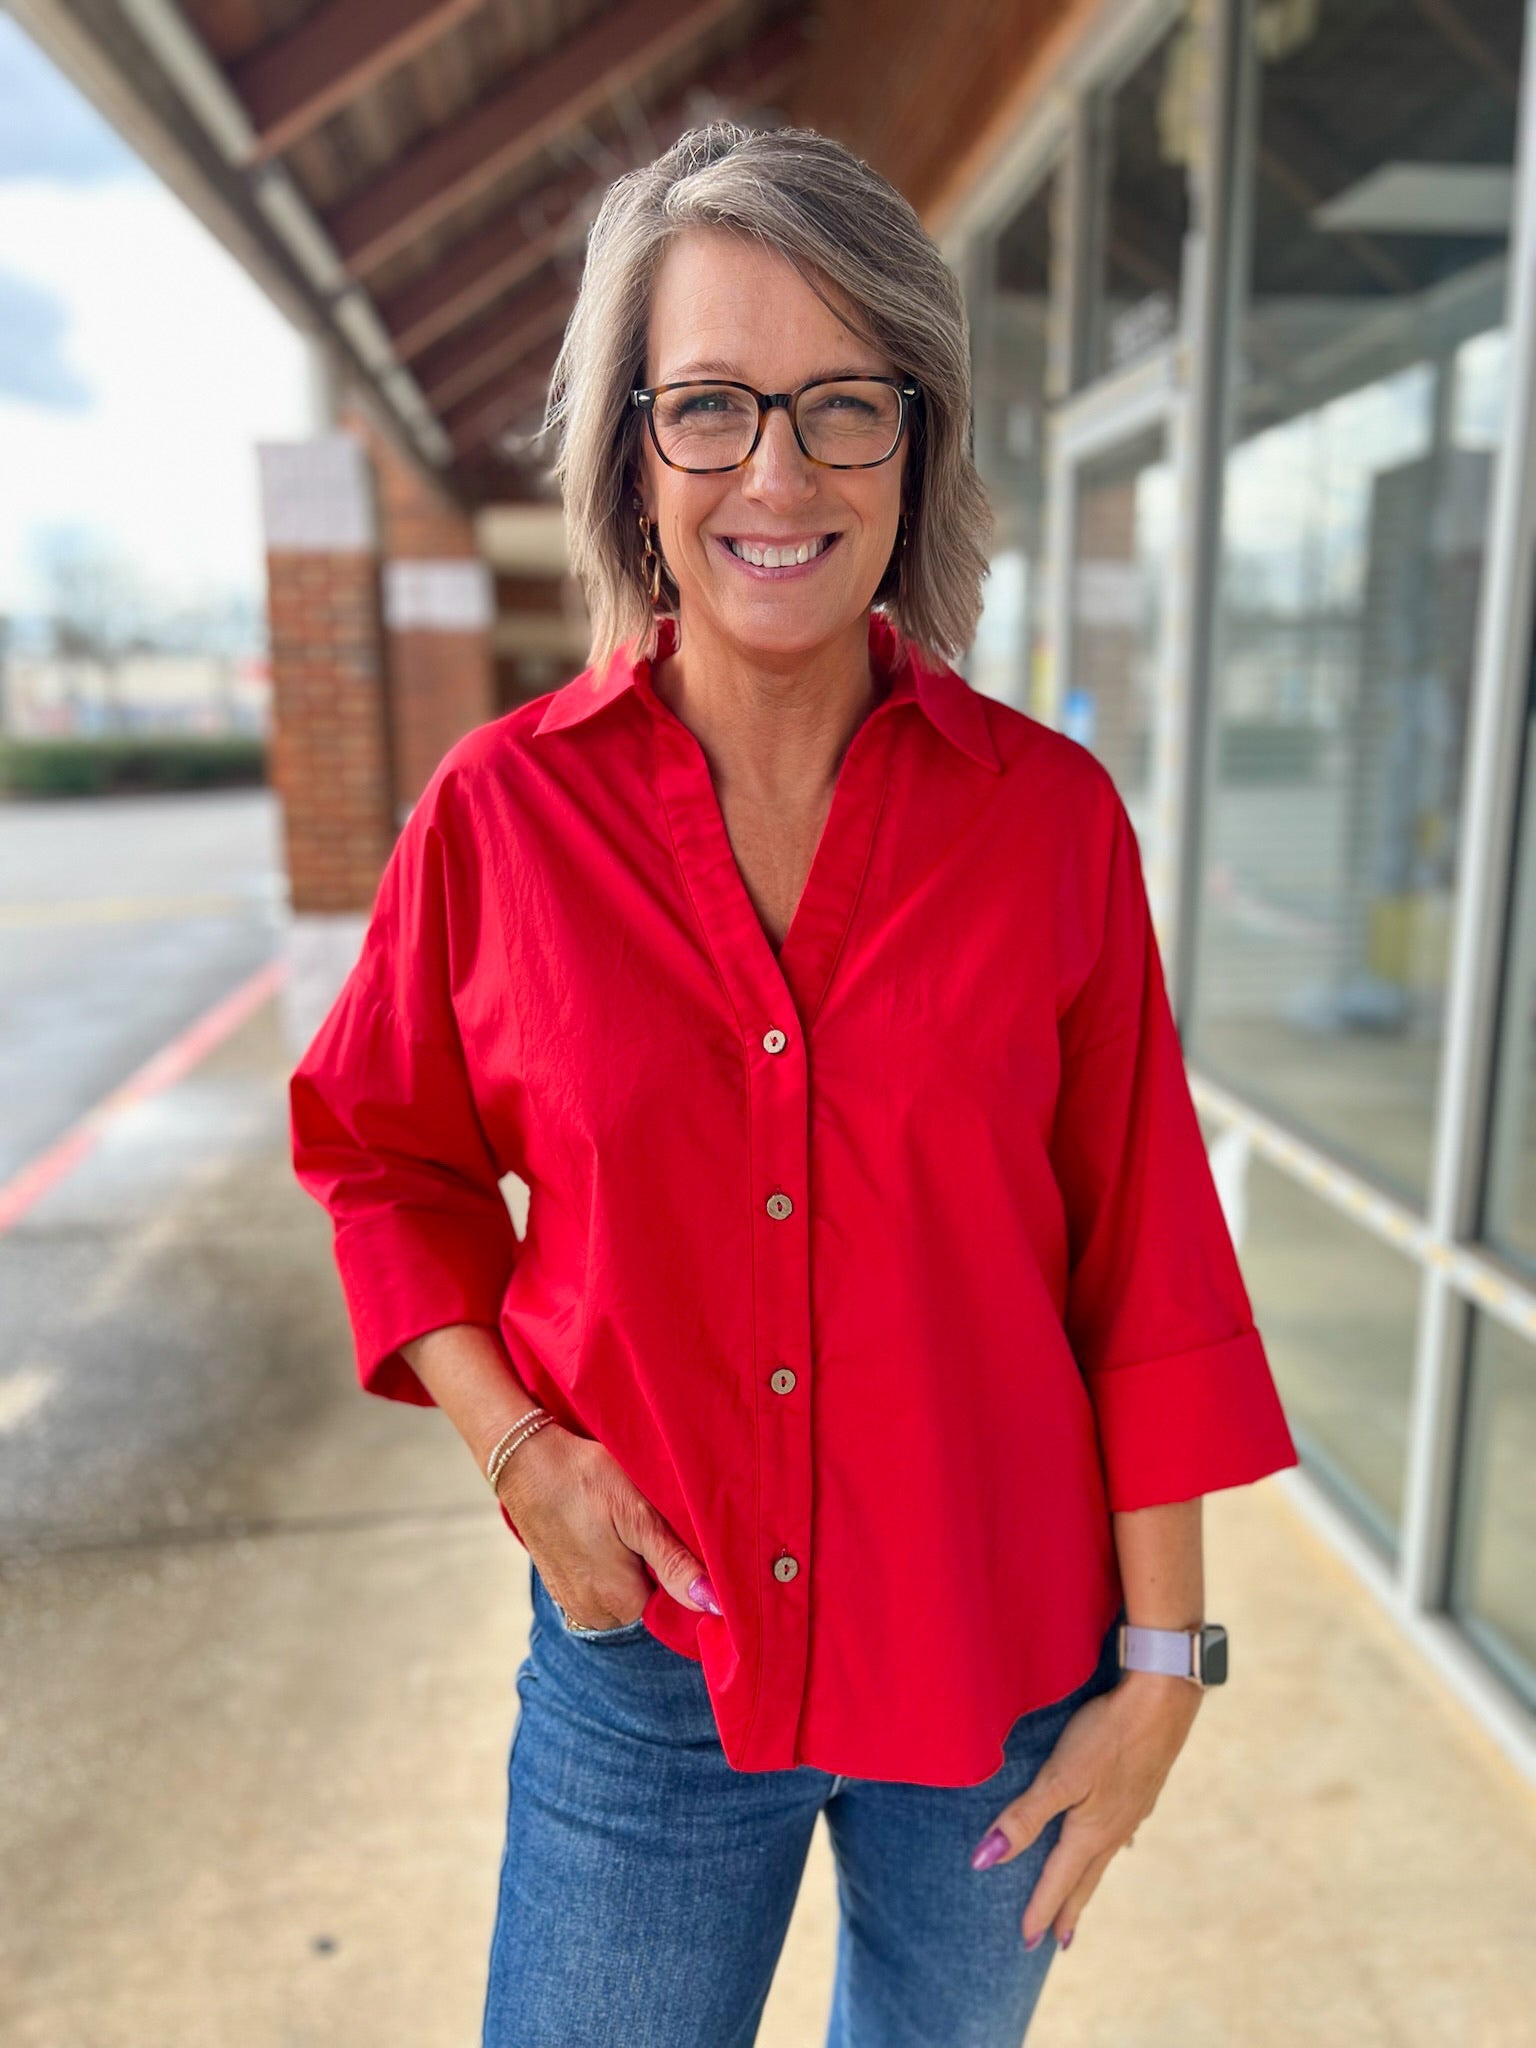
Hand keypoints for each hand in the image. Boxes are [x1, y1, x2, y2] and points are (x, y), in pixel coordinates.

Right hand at [498, 1424, 720, 1627]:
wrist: (524, 1460)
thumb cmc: (585, 1479)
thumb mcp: (638, 1514)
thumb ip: (675, 1563)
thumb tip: (713, 1604)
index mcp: (621, 1604)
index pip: (675, 1607)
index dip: (682, 1573)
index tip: (674, 1537)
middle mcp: (595, 1615)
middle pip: (648, 1602)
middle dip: (654, 1569)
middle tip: (646, 1523)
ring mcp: (572, 1602)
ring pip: (623, 1594)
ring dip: (630, 1568)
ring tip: (622, 1526)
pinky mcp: (559, 1586)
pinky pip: (599, 1586)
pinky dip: (607, 1564)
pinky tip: (603, 1532)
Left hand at [971, 1673, 1203, 1949]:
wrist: (1164, 1701)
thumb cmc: (1107, 1735)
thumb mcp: (1059, 1776)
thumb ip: (1024, 1818)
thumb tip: (986, 1861)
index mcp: (1090, 1831)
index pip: (1057, 1880)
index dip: (1039, 1910)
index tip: (1025, 1942)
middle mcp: (1113, 1828)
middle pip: (1085, 1878)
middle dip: (1068, 1909)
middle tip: (1059, 1942)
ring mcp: (1132, 1808)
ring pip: (1104, 1856)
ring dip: (1088, 1881)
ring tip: (1081, 1897)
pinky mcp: (1143, 1787)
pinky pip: (1122, 1830)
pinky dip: (1110, 1845)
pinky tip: (1117, 1839)